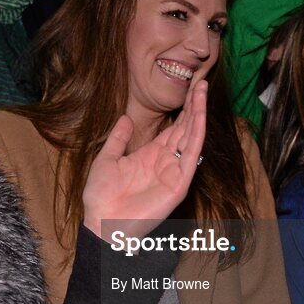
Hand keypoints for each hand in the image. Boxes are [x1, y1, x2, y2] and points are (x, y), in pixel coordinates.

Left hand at [82, 80, 207, 240]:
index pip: (173, 128)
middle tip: (200, 81)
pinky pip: (191, 155)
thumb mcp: (106, 159)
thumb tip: (126, 118)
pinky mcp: (179, 183)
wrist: (102, 222)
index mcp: (151, 155)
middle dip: (193, 106)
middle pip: (185, 129)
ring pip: (191, 138)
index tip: (189, 88)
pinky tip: (199, 116)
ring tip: (201, 91)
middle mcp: (166, 161)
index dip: (181, 109)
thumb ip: (118, 139)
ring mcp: (175, 172)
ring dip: (198, 114)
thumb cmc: (101, 197)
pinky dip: (196, 134)